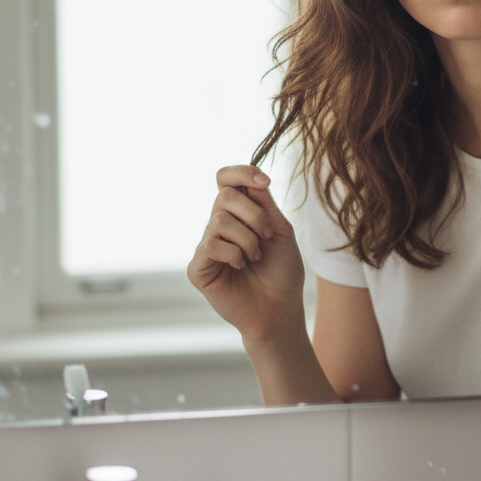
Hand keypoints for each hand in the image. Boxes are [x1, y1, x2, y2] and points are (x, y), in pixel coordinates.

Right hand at [188, 165, 306, 344]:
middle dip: (255, 215)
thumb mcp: (279, 230)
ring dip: (248, 239)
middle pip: (226, 195)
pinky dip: (233, 254)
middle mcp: (219, 225)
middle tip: (266, 237)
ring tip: (255, 257)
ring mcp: (207, 246)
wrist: (280, 308)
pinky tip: (240, 267)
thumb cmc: (282, 271)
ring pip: (219, 220)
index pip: (226, 179)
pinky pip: (210, 244)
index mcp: (239, 213)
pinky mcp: (197, 268)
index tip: (264, 183)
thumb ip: (264, 204)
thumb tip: (251, 179)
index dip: (242, 172)